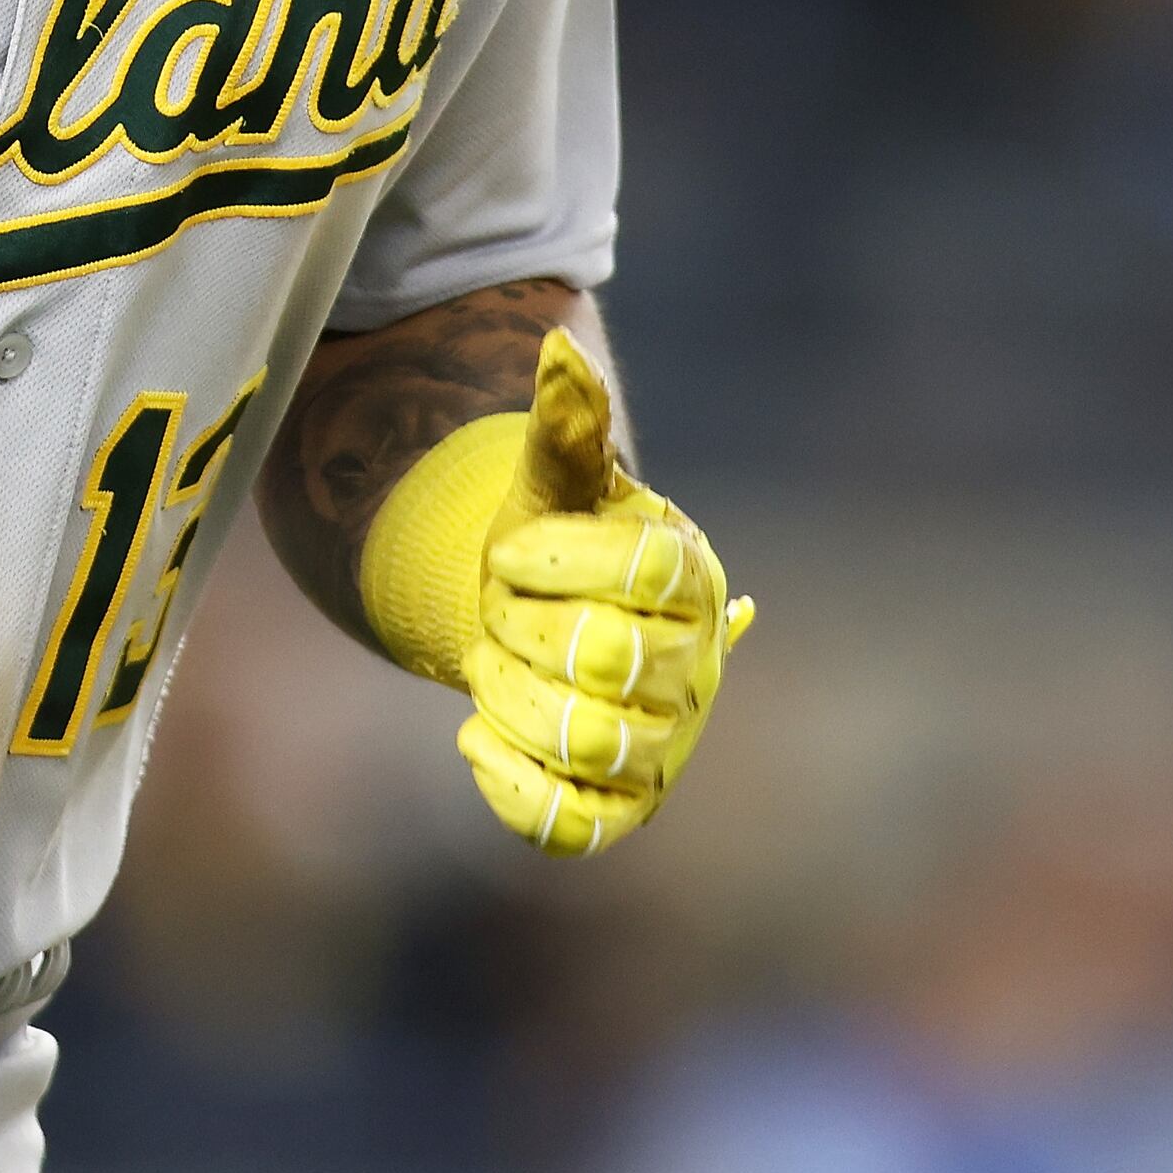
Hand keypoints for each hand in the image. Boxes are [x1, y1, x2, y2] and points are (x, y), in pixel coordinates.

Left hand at [361, 328, 752, 858]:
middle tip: (498, 611)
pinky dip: (511, 787)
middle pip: (609, 661)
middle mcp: (697, 669)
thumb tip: (554, 345)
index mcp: (693, 577)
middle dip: (523, 630)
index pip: (649, 572)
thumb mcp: (551, 480)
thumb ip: (563, 421)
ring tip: (491, 666)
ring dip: (508, 697)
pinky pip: (572, 827)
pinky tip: (475, 735)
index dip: (560, 560)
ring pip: (584, 743)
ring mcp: (664, 747)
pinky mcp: (621, 810)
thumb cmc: (553, 545)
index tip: (506, 551)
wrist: (535, 623)